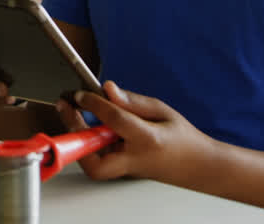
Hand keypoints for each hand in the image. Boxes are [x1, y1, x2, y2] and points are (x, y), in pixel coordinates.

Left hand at [57, 80, 215, 183]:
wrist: (197, 166)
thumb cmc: (182, 138)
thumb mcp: (161, 110)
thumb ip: (132, 101)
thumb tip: (107, 89)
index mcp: (148, 140)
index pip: (114, 120)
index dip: (93, 104)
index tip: (81, 93)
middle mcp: (135, 160)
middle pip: (95, 162)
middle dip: (76, 137)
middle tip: (66, 110)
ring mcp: (127, 171)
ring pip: (93, 165)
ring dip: (80, 139)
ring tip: (73, 112)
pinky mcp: (121, 173)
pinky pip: (98, 160)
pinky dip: (89, 143)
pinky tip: (91, 126)